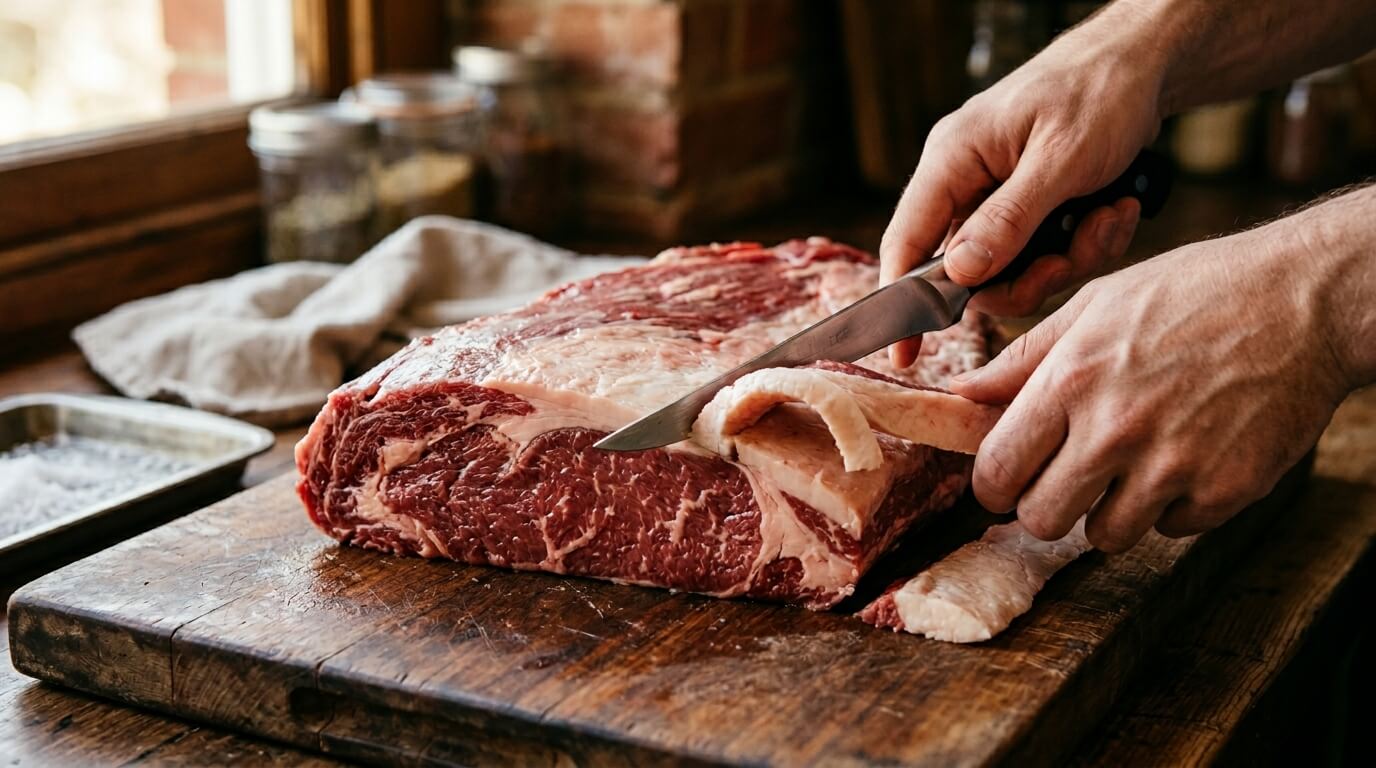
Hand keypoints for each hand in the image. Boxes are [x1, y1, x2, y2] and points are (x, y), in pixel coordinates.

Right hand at [880, 19, 1166, 366]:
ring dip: (1069, 257)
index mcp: (952, 161)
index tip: (904, 355)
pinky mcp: (1030, 208)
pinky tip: (1116, 208)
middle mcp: (966, 183)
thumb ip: (1008, 220)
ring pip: (1015, 269)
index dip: (901, 303)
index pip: (906, 242)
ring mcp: (998, 198)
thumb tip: (959, 276)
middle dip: (1029, 276)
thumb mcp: (1059, 160)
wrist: (1145, 62)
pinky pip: (1045, 254)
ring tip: (1110, 216)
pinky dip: (1086, 242)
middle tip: (1071, 257)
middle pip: (970, 271)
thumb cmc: (1099, 92)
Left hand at [948, 216, 1359, 552]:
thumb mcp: (1095, 304)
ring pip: (1105, 536)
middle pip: (1042, 519)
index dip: (993, 485)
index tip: (1006, 481)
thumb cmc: (1194, 292)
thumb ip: (1023, 359)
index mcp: (1072, 380)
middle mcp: (1116, 429)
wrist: (1303, 299)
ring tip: (1133, 464)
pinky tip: (1187, 457)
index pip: (997, 471)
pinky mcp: (1226, 490)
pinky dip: (1173, 506)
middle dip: (1046, 505)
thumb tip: (962, 393)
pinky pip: (1172, 529)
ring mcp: (1173, 466)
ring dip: (1110, 510)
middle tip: (1067, 479)